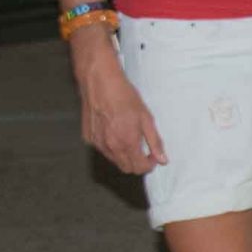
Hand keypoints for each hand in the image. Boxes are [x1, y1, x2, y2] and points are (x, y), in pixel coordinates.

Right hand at [72, 38, 166, 174]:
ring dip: (124, 155)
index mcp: (127, 143)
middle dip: (137, 163)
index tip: (153, 156)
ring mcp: (97, 143)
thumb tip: (163, 160)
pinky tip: (115, 130)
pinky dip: (111, 146)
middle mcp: (110, 147)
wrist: (100, 83)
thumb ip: (155, 141)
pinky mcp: (88, 138)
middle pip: (126, 168)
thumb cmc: (125, 97)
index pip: (139, 168)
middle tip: (144, 150)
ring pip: (114, 160)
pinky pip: (103, 149)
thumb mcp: (146, 118)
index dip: (149, 165)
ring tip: (130, 136)